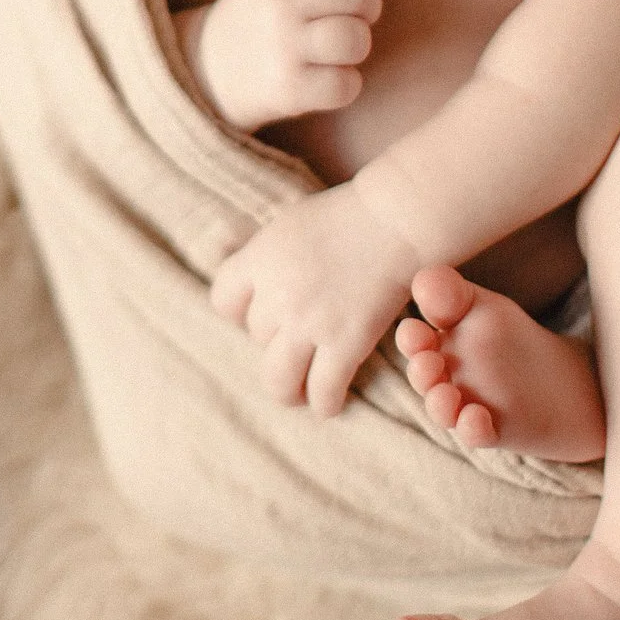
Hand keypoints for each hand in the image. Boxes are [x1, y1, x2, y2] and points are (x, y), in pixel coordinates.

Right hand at [180, 0, 380, 131]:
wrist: (209, 70)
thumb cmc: (261, 16)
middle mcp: (276, 2)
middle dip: (369, 5)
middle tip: (359, 15)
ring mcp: (281, 46)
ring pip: (354, 39)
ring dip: (359, 44)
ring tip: (344, 47)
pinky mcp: (288, 89)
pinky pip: (345, 85)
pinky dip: (347, 83)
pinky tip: (330, 77)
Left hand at [210, 179, 423, 417]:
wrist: (396, 219)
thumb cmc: (349, 216)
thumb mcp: (291, 225)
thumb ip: (268, 257)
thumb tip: (250, 285)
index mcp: (260, 258)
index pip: (223, 301)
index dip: (240, 312)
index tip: (261, 314)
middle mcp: (278, 293)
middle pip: (256, 337)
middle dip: (276, 340)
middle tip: (298, 341)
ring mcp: (310, 322)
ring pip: (278, 380)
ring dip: (288, 390)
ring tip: (301, 392)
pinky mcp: (345, 343)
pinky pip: (323, 391)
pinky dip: (325, 403)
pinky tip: (331, 402)